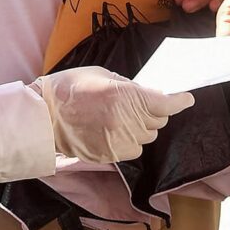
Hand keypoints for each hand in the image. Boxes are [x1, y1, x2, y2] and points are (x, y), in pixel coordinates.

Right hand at [35, 66, 191, 161]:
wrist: (43, 117)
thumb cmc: (68, 89)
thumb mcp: (101, 75)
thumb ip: (127, 85)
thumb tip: (146, 92)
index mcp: (124, 96)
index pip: (165, 104)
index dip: (179, 101)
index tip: (186, 98)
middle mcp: (126, 120)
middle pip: (158, 120)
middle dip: (154, 112)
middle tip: (138, 104)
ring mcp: (118, 140)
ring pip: (147, 137)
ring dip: (142, 127)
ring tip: (121, 118)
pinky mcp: (111, 155)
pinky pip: (133, 149)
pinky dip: (130, 141)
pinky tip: (114, 131)